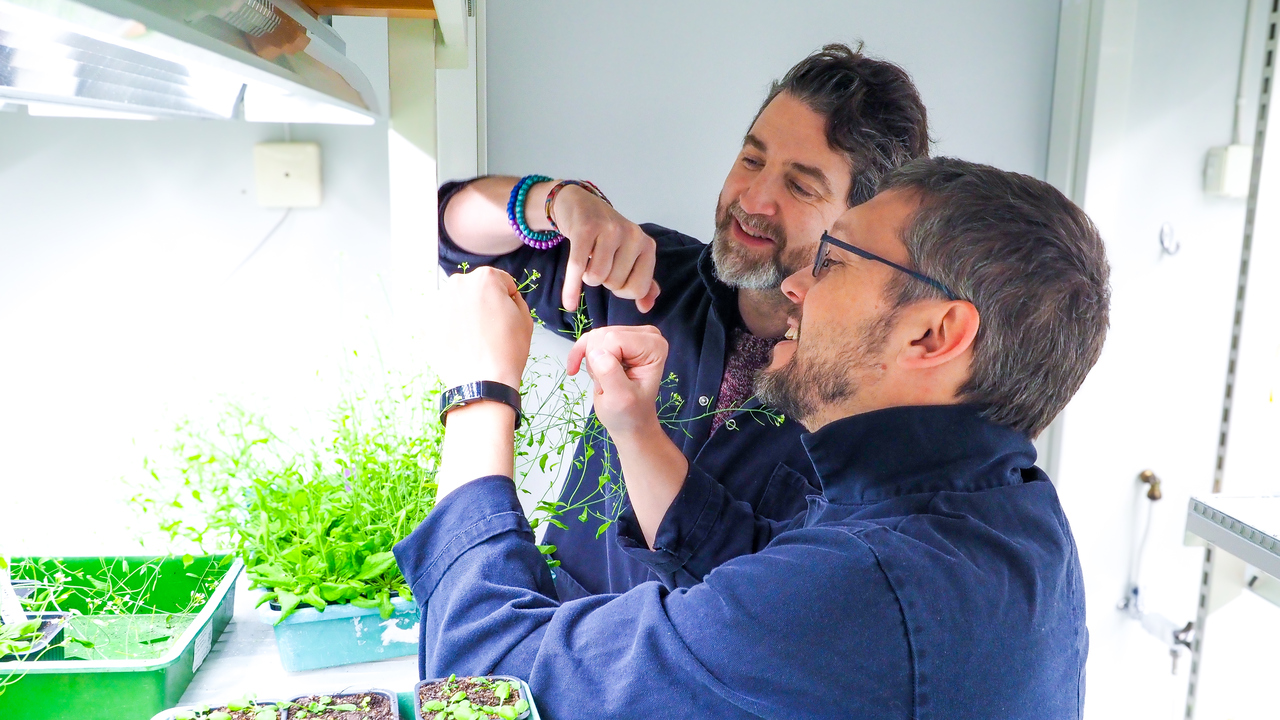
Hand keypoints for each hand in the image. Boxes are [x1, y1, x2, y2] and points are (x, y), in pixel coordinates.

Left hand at [440, 267, 534, 388]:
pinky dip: (451, 329)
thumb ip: (515, 299)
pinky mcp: (426, 323)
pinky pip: (443, 321)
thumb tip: (506, 298)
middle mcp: (457, 285)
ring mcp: (438, 304)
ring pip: (457, 304)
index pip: (501, 282)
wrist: (482, 383)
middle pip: (475, 289)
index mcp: (484, 278)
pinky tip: (462, 345)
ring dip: (465, 315)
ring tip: (475, 339)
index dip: (507, 299)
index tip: (506, 315)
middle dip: (482, 303)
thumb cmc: (506, 352)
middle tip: (490, 328)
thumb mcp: (525, 319)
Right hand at [551, 184, 661, 313]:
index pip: (638, 288)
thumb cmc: (607, 235)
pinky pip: (577, 267)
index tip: (615, 277)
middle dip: (603, 280)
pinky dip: (571, 288)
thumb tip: (646, 307)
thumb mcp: (630, 255)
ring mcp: (609, 230)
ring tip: (588, 261)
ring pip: (596, 277)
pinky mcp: (585, 229)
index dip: (622, 290)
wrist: (580, 203)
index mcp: (646, 245)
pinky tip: (569, 303)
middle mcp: (632, 235)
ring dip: (587, 276)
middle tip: (599, 262)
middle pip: (614, 284)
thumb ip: (642, 281)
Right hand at [567, 326, 668, 438]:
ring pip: (593, 337)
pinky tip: (574, 369)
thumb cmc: (630, 412)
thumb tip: (596, 353)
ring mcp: (629, 335)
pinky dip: (578, 354)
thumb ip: (610, 374)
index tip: (611, 384)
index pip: (615, 340)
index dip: (604, 363)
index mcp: (654, 346)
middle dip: (597, 362)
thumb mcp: (621, 398)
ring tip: (603, 381)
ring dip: (591, 362)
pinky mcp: (614, 338)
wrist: (629, 421)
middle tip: (606, 385)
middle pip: (603, 336)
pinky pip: (587, 338)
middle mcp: (645, 335)